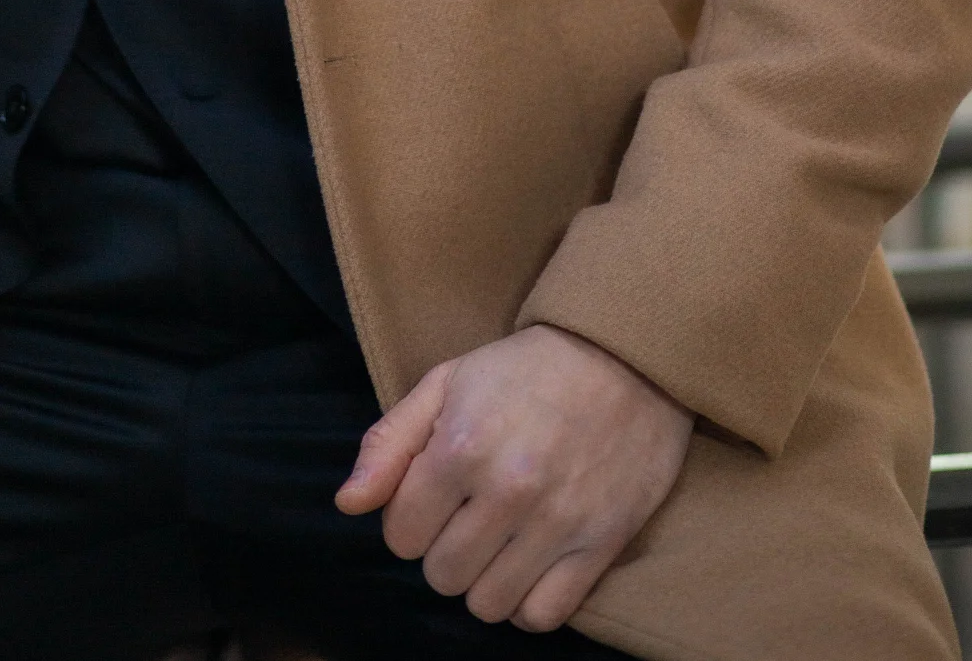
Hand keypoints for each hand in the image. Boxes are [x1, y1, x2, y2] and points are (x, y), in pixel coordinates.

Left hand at [336, 324, 691, 632]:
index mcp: (461, 445)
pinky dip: (528, 603)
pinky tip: (529, 567)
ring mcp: (557, 521)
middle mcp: (508, 490)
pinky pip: (543, 616)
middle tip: (468, 517)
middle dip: (445, 550)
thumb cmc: (525, 369)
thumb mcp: (447, 381)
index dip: (410, 519)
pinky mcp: (601, 544)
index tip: (434, 497)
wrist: (624, 356)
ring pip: (488, 605)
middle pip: (442, 576)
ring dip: (484, 580)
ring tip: (498, 542)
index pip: (401, 536)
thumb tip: (347, 504)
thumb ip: (388, 442)